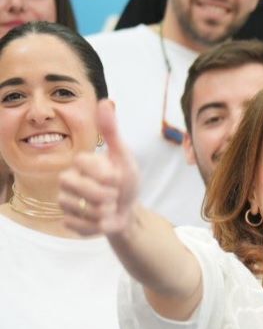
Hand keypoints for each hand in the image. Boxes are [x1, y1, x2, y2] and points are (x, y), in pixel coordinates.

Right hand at [59, 100, 138, 235]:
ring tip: (109, 209)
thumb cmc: (126, 181)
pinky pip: (75, 226)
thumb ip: (113, 132)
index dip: (104, 174)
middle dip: (100, 194)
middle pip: (70, 184)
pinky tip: (103, 222)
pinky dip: (95, 227)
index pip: (82, 162)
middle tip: (113, 197)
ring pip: (73, 206)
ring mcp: (66, 201)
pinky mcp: (68, 221)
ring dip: (100, 212)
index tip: (116, 178)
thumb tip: (105, 101)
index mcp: (81, 162)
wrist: (129, 211)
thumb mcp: (124, 157)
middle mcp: (68, 179)